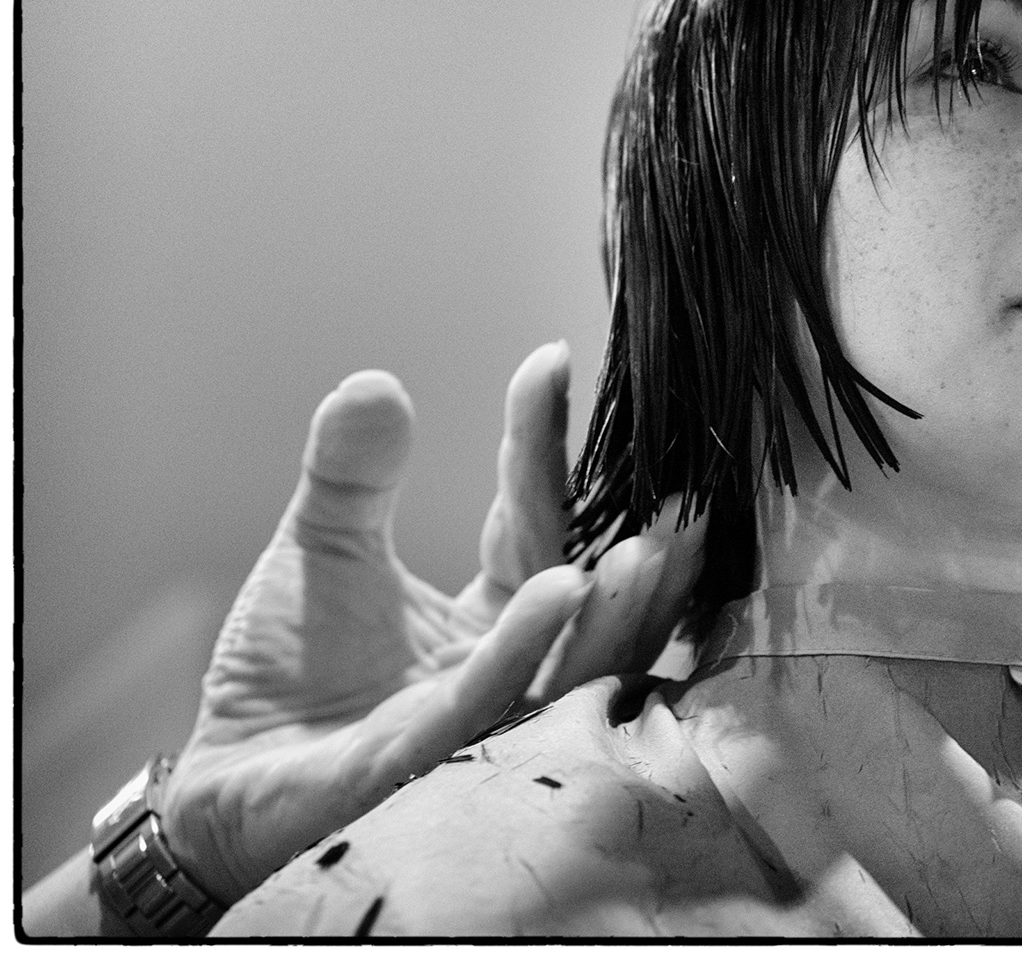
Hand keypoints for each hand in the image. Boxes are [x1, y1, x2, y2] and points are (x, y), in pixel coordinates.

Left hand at [155, 343, 703, 904]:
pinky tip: (559, 588)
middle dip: (639, 550)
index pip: (533, 521)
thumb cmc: (285, 677)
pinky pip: (487, 701)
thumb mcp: (320, 550)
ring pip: (569, 665)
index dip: (542, 445)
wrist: (221, 784)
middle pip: (583, 602)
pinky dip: (527, 643)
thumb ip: (351, 473)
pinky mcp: (422, 762)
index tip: (551, 362)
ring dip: (613, 608)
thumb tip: (375, 383)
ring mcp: (475, 721)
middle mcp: (506, 670)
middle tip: (674, 482)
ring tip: (644, 545)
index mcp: (493, 618)